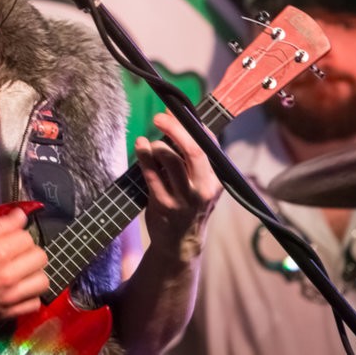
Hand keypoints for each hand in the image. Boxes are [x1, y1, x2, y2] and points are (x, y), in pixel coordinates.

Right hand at [0, 207, 48, 330]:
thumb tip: (19, 216)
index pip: (27, 236)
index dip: (19, 234)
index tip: (11, 238)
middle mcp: (7, 275)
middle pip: (40, 257)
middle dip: (30, 251)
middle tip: (17, 253)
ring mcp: (9, 296)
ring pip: (43, 280)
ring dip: (34, 273)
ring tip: (22, 271)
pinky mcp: (8, 313)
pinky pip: (35, 303)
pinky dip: (31, 296)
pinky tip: (20, 290)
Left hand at [135, 112, 221, 259]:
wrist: (180, 244)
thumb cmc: (188, 206)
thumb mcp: (200, 183)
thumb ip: (191, 157)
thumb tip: (176, 120)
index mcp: (215, 179)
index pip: (208, 144)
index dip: (192, 125)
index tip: (176, 110)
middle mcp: (204, 188)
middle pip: (193, 150)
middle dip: (175, 129)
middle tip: (159, 116)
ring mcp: (184, 198)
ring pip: (172, 160)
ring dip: (158, 145)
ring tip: (150, 143)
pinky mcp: (164, 205)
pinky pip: (152, 175)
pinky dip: (144, 157)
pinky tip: (140, 146)